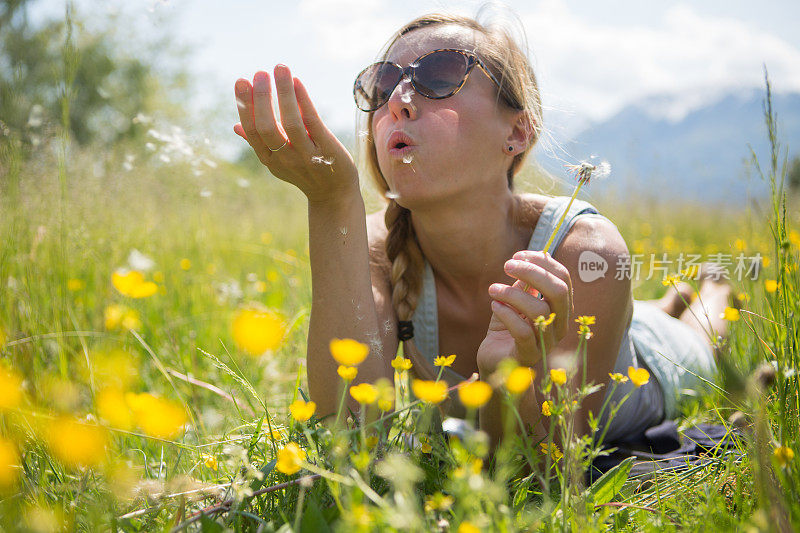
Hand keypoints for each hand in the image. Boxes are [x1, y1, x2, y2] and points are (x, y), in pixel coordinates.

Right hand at [234, 65, 357, 203]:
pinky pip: (312, 122)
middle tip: (259, 73)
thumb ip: (260, 143)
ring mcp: (307, 155)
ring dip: (283, 93)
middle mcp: (285, 159)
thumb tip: (236, 126)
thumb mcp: (279, 161)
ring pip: (290, 122)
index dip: (245, 106)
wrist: (334, 195)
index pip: (252, 131)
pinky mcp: (327, 149)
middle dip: (261, 98)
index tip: (241, 81)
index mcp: (270, 159)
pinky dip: (303, 100)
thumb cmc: (305, 173)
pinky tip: (297, 81)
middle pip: (266, 127)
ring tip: (279, 68)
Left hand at [477, 251, 572, 372]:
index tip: (517, 255)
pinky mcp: (528, 356)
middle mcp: (559, 325)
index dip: (542, 262)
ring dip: (512, 294)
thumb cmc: (506, 325)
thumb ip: (524, 283)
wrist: (494, 359)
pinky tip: (494, 305)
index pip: (563, 278)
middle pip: (558, 291)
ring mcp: (546, 342)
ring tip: (492, 289)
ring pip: (538, 310)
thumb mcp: (515, 299)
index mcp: (560, 308)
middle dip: (532, 273)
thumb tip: (530, 258)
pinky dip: (507, 314)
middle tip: (507, 265)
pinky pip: (523, 332)